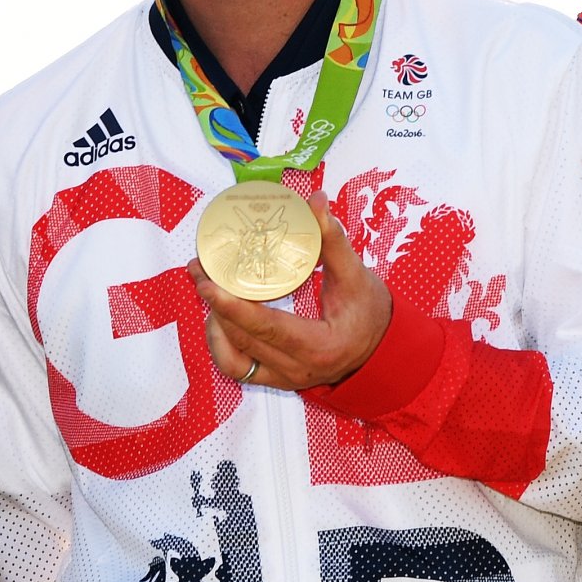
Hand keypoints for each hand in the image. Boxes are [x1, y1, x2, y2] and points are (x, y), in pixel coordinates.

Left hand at [190, 190, 391, 390]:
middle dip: (215, 304)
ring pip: (233, 360)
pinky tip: (219, 317)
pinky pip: (238, 369)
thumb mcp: (357, 275)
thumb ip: (333, 240)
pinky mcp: (276, 379)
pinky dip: (222, 344)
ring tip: (209, 291)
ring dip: (215, 326)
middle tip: (200, 270)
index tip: (208, 284)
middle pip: (242, 340)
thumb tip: (316, 201)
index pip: (268, 327)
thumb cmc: (371, 313)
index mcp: (320, 346)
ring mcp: (285, 379)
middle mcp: (298, 370)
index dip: (233, 306)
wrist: (381, 348)